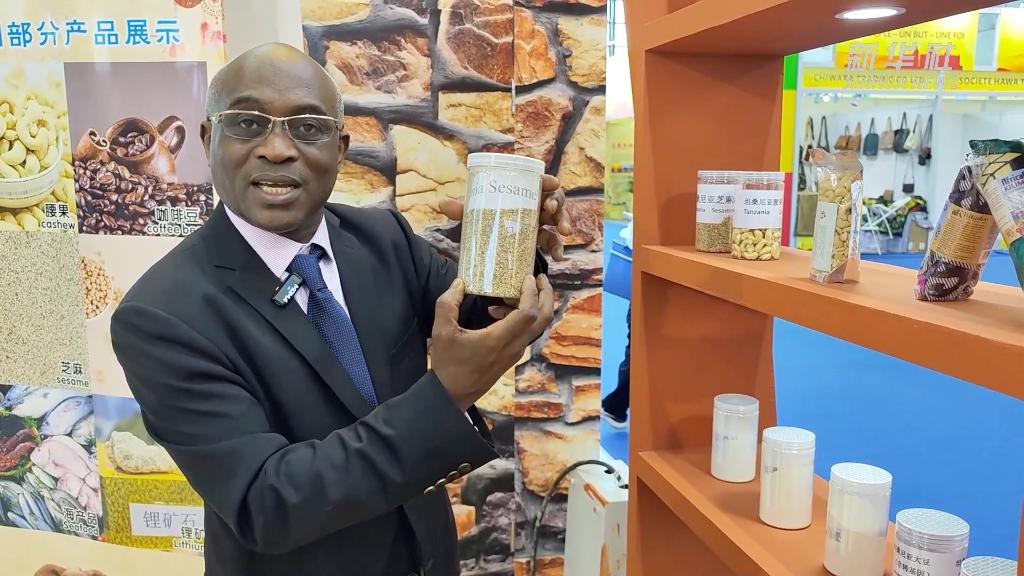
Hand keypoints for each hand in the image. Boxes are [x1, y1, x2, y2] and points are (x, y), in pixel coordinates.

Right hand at [431, 275, 554, 410]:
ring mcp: (516, 352)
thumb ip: (448, 304)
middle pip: (544, 318)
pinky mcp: (512, 356)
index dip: (532, 292)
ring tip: (516, 290)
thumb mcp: (442, 331)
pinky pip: (526, 332)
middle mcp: (514, 346)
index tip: (527, 276)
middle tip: (540, 277)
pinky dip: (523, 317)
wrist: (452, 394)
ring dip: (534, 305)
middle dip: (546, 295)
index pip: (528, 313)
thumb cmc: (448, 363)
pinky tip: (498, 311)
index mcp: (500, 339)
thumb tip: (459, 283)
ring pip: (537, 326)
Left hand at [438, 174, 571, 261]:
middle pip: (553, 198)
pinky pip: (553, 242)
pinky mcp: (540, 241)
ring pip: (558, 219)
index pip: (538, 182)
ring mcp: (539, 223)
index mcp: (521, 194)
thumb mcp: (474, 216)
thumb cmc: (484, 221)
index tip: (551, 182)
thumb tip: (441, 204)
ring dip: (564, 222)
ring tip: (564, 232)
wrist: (487, 246)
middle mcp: (533, 206)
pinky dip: (558, 248)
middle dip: (557, 202)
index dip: (547, 180)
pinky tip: (558, 257)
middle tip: (551, 209)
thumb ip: (461, 210)